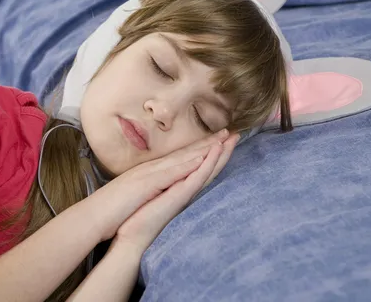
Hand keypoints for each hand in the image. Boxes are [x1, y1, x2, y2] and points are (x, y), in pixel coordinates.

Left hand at [113, 132, 239, 254]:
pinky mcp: (181, 195)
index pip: (197, 164)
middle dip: (222, 149)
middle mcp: (186, 187)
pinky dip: (208, 163)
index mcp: (178, 185)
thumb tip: (171, 175)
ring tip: (234, 138)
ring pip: (208, 169)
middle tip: (237, 133)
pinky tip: (217, 150)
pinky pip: (198, 176)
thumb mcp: (153, 192)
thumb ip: (166, 184)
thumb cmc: (140, 216)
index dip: (210, 150)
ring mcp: (185, 191)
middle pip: (208, 165)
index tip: (222, 136)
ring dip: (221, 153)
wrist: (133, 236)